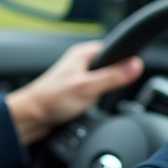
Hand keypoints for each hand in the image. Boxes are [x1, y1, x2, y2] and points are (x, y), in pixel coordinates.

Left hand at [5, 41, 143, 144]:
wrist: (31, 118)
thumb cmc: (52, 99)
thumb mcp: (88, 87)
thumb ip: (113, 76)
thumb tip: (136, 65)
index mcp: (83, 53)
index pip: (114, 49)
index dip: (125, 60)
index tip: (131, 71)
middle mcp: (80, 62)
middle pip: (110, 68)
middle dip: (113, 81)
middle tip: (106, 91)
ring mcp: (78, 77)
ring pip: (103, 82)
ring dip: (104, 92)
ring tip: (94, 100)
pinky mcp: (76, 91)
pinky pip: (95, 93)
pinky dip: (96, 100)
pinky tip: (91, 107)